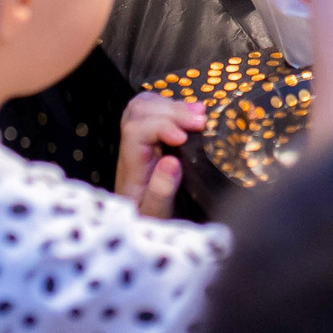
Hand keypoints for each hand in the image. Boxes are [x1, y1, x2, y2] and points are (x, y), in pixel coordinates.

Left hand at [115, 90, 207, 218]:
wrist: (140, 227)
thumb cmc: (150, 223)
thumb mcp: (157, 215)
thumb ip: (161, 191)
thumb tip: (171, 162)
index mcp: (132, 166)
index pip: (136, 130)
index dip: (160, 126)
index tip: (185, 137)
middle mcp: (131, 149)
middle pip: (139, 111)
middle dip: (172, 110)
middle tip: (201, 121)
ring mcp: (138, 142)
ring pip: (144, 106)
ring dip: (173, 104)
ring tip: (200, 113)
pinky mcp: (149, 140)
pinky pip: (153, 110)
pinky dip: (173, 105)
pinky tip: (193, 112)